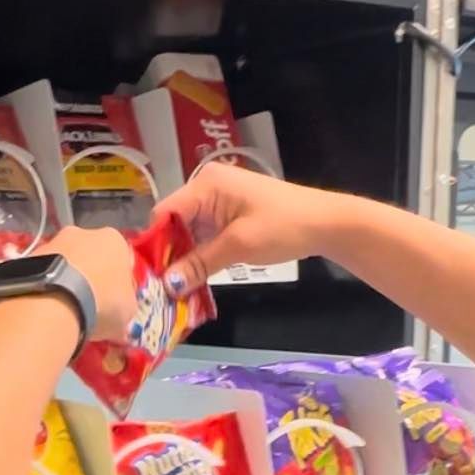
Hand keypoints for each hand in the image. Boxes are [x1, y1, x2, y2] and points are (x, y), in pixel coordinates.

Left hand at [36, 225, 135, 343]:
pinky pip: (42, 273)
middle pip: (90, 257)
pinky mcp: (28, 256)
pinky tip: (44, 308)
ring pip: (64, 263)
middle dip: (88, 278)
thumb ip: (124, 307)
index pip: (121, 260)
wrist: (54, 300)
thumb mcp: (127, 312)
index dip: (118, 284)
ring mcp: (52, 242)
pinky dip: (44, 287)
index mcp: (114, 240)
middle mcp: (83, 232)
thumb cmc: (103, 302)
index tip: (112, 304)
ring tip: (62, 310)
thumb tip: (119, 319)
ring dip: (64, 281)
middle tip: (86, 307)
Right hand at [154, 164, 340, 292]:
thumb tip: (167, 285)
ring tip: (174, 289)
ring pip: (186, 233)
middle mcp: (206, 187)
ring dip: (183, 259)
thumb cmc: (283, 226)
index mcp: (206, 184)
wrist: (325, 223)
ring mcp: (217, 201)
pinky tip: (193, 278)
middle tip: (160, 289)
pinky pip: (202, 236)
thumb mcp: (238, 246)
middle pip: (173, 224)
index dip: (154, 245)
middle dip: (168, 255)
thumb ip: (199, 264)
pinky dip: (198, 256)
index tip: (149, 277)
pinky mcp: (227, 215)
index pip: (164, 213)